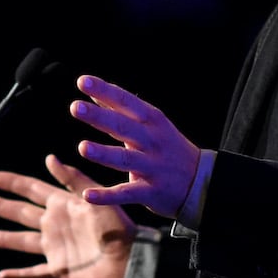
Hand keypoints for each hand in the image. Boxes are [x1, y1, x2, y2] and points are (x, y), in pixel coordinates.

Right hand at [0, 153, 134, 277]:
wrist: (129, 258)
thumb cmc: (117, 226)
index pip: (32, 189)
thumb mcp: (96, 198)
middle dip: (1, 207)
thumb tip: (50, 158)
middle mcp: (56, 224)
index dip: (13, 183)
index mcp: (64, 204)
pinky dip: (19, 276)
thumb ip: (73, 179)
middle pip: (21, 213)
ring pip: (23, 242)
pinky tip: (2, 276)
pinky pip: (34, 273)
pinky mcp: (60, 270)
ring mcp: (57, 247)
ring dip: (4, 239)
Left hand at [71, 74, 200, 219]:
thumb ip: (121, 111)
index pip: (126, 101)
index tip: (82, 81)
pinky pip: (127, 194)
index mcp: (152, 120)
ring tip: (82, 148)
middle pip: (123, 126)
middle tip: (75, 107)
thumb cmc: (168, 148)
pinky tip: (88, 196)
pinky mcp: (151, 192)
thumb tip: (94, 94)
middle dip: (99, 117)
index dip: (104, 90)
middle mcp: (153, 140)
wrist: (201, 182)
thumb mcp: (151, 125)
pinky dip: (108, 196)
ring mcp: (153, 167)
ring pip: (126, 159)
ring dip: (104, 154)